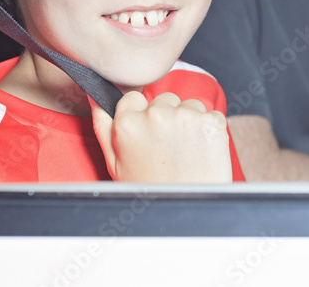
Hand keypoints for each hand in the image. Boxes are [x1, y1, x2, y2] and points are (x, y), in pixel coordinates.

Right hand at [91, 91, 231, 183]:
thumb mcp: (115, 163)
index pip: (134, 97)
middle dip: (166, 116)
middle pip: (164, 99)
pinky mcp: (212, 122)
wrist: (188, 211)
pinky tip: (201, 150)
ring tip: (186, 151)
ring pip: (189, 104)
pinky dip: (208, 128)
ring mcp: (187, 117)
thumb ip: (104, 126)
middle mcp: (157, 115)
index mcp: (129, 123)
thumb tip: (96, 100)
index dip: (141, 113)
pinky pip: (210, 114)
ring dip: (189, 121)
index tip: (148, 130)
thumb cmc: (151, 191)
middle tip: (168, 147)